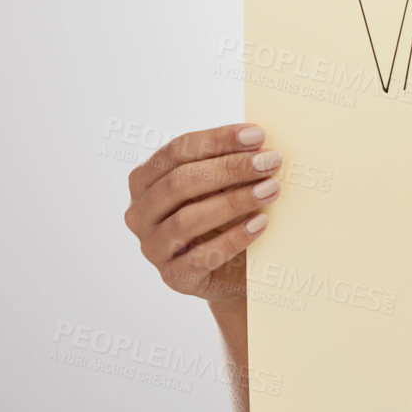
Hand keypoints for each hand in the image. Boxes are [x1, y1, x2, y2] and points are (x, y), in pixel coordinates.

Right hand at [124, 123, 283, 302]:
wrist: (234, 270)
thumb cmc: (226, 216)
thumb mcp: (222, 185)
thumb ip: (229, 162)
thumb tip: (259, 143)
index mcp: (146, 181)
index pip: (177, 151)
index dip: (217, 140)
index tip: (258, 135)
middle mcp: (140, 213)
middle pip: (180, 182)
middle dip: (229, 168)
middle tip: (270, 161)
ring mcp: (153, 248)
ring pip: (186, 219)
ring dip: (233, 201)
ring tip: (271, 189)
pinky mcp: (174, 277)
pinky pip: (201, 256)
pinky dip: (233, 238)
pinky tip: (260, 223)